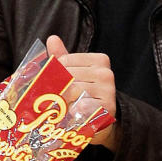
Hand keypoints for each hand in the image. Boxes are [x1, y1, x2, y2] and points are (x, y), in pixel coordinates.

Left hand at [46, 35, 118, 149]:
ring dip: (63, 101)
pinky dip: (73, 112)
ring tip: (63, 106)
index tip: (56, 83)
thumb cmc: (84, 94)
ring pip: (72, 90)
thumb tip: (52, 38)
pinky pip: (80, 106)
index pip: (65, 61)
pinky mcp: (107, 108)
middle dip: (58, 88)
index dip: (55, 73)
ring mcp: (108, 91)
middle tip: (55, 97)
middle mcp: (106, 73)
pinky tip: (73, 114)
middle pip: (68, 75)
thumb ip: (63, 57)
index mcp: (100, 60)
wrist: (100, 122)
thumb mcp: (74, 73)